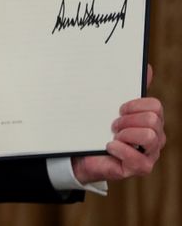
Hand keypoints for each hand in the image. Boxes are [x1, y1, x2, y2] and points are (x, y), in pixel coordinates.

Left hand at [72, 64, 164, 183]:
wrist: (80, 152)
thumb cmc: (97, 127)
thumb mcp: (109, 106)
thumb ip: (125, 88)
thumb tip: (146, 67)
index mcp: (150, 118)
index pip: (155, 106)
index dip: (134, 105)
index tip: (118, 108)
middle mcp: (155, 136)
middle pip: (153, 119)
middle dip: (128, 120)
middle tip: (113, 124)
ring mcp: (150, 153)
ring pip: (149, 136)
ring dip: (126, 134)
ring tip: (112, 136)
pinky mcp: (140, 168)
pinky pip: (139, 159)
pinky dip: (121, 150)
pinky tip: (109, 146)